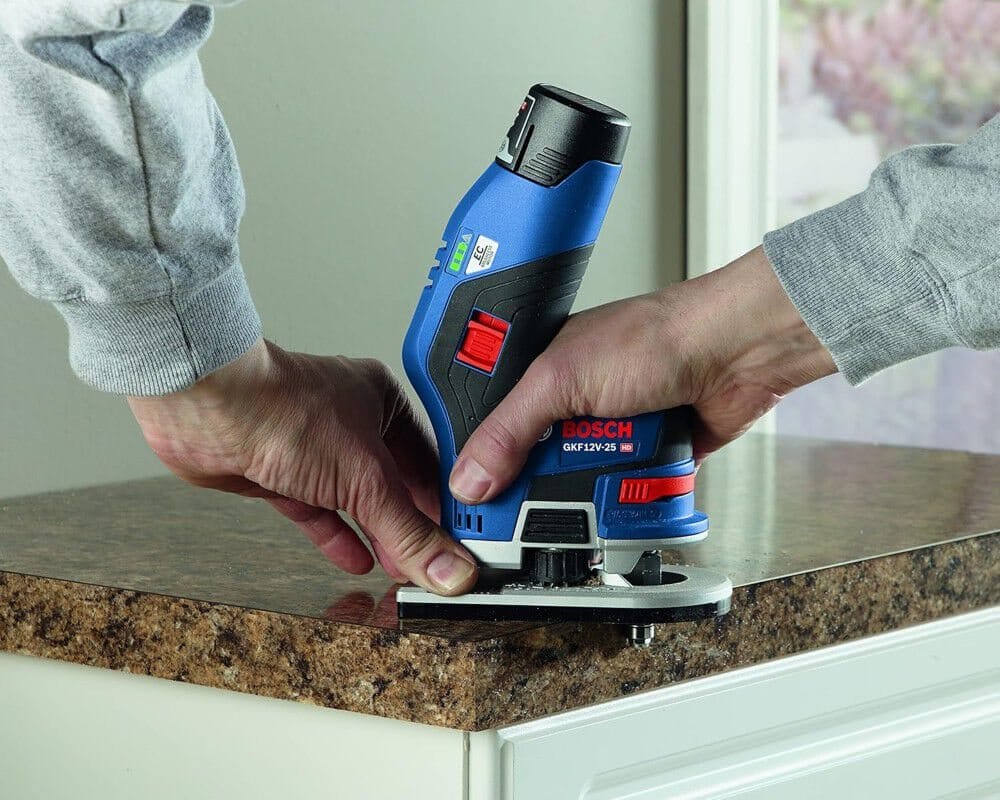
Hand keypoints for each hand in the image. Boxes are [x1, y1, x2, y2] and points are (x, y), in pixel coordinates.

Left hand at [128, 340, 477, 594]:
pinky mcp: (281, 474)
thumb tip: (447, 566)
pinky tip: (358, 559)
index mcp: (383, 402)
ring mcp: (313, 449)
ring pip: (357, 501)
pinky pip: (319, 512)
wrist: (206, 410)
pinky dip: (338, 536)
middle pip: (395, 483)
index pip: (431, 461)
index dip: (448, 503)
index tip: (464, 541)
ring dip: (379, 536)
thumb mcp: (365, 477)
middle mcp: (350, 422)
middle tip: (436, 564)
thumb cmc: (282, 408)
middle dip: (412, 526)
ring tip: (403, 569)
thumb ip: (407, 529)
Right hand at [449, 246, 836, 503]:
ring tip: (602, 480)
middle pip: (537, 469)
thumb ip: (510, 430)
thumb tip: (471, 476)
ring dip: (595, 491)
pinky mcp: (649, 457)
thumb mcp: (561, 379)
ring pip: (584, 488)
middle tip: (542, 501)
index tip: (480, 505)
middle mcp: (575, 405)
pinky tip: (634, 487)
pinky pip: (629, 494)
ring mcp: (614, 432)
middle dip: (544, 487)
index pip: (496, 432)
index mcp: (542, 378)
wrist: (736, 351)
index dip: (485, 469)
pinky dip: (633, 497)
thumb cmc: (656, 337)